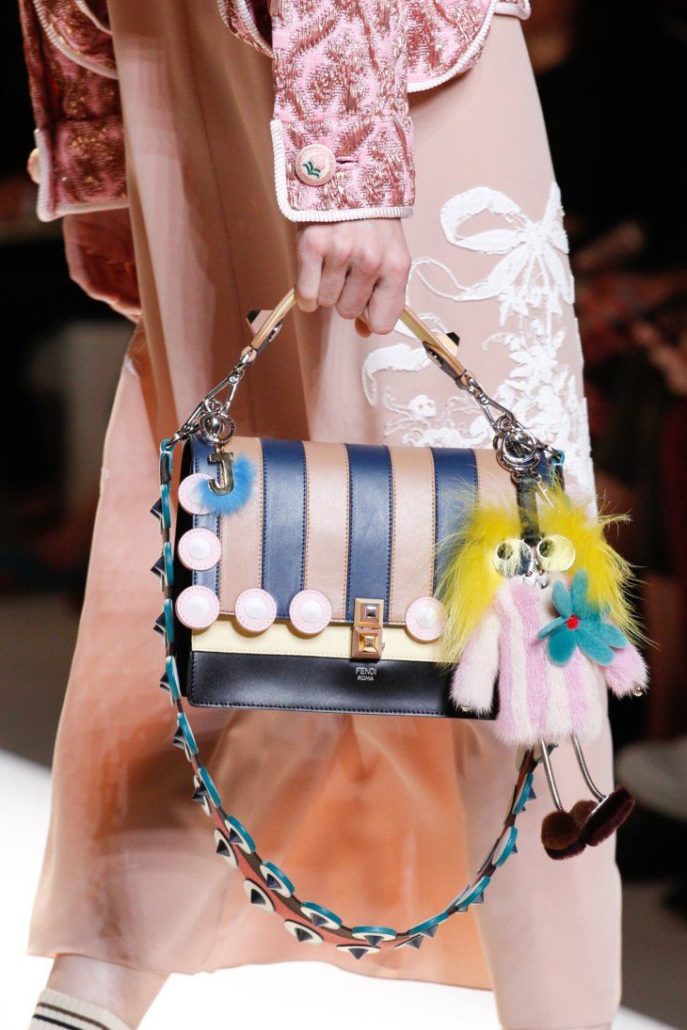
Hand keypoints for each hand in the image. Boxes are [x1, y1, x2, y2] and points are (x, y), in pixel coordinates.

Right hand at [295, 218, 410, 336]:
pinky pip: (306, 294)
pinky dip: (306, 291)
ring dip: (325, 288)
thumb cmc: (370, 218)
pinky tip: (314, 270)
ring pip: (326, 302)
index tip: (365, 302)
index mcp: (397, 266)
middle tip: (346, 268)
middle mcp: (371, 260)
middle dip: (345, 297)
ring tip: (332, 259)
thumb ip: (381, 293)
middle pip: (349, 312)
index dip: (370, 316)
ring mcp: (341, 252)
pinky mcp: (313, 245)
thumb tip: (364, 331)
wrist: (347, 173)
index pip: (383, 322)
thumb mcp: (389, 253)